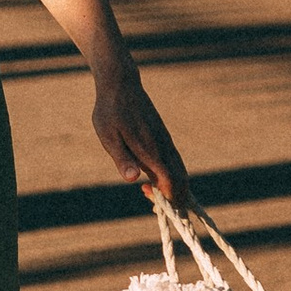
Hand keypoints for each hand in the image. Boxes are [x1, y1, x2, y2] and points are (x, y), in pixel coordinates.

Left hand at [92, 63, 186, 207]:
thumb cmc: (111, 112)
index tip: (153, 203)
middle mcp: (164, 147)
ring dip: (174, 189)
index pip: (171, 182)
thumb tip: (133, 179)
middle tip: (155, 205)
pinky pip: (175, 163)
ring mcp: (166, 142)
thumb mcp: (109, 136)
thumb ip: (122, 158)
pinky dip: (171, 177)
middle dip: (175, 199)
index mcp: (151, 150)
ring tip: (152, 194)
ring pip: (180, 171)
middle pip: (181, 180)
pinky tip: (154, 180)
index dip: (168, 198)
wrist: (122, 85)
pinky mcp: (164, 139)